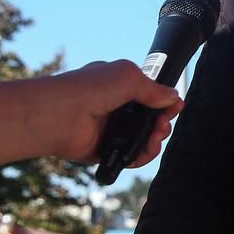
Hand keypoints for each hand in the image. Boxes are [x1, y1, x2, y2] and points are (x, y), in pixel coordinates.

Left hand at [37, 60, 182, 164]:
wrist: (57, 115)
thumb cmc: (86, 89)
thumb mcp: (128, 76)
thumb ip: (154, 88)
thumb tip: (173, 97)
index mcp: (118, 87)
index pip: (150, 96)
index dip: (165, 101)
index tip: (175, 105)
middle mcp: (115, 109)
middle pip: (151, 120)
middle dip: (164, 121)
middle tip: (163, 122)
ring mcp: (111, 130)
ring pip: (145, 139)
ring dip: (156, 138)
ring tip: (155, 135)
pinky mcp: (106, 150)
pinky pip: (132, 156)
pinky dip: (143, 155)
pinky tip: (146, 148)